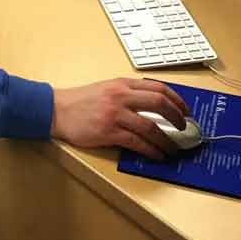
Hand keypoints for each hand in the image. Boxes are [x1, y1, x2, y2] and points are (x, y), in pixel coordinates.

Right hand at [51, 78, 188, 159]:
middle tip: (184, 128)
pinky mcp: (108, 131)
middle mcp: (120, 96)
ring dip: (166, 140)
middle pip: (159, 104)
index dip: (176, 99)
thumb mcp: (106, 88)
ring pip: (150, 127)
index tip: (184, 110)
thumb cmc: (80, 101)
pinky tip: (157, 155)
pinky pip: (137, 142)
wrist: (56, 110)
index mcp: (121, 84)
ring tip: (173, 148)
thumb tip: (154, 107)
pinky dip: (151, 150)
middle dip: (177, 118)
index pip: (157, 88)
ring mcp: (114, 114)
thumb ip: (128, 93)